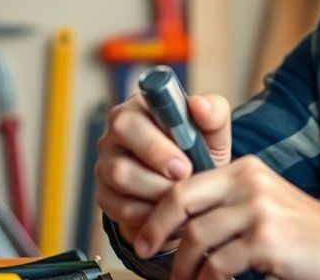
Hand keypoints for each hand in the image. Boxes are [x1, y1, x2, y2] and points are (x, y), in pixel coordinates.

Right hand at [95, 92, 232, 249]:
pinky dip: (149, 214)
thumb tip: (198, 105)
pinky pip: (120, 208)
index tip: (184, 165)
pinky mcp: (105, 195)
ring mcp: (105, 165)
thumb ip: (213, 112)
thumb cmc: (201, 151)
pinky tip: (168, 211)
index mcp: (138, 110)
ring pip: (120, 180)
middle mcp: (115, 135)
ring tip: (182, 197)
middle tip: (184, 181)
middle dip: (155, 170)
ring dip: (156, 193)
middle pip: (118, 154)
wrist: (195, 188)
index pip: (128, 120)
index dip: (155, 146)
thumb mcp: (214, 132)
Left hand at [134, 155, 319, 279]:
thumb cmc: (306, 234)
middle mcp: (249, 182)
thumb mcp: (266, 202)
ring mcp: (257, 209)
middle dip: (156, 231)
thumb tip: (180, 225)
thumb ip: (229, 203)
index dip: (159, 212)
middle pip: (181, 202)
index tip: (146, 235)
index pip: (185, 184)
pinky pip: (218, 264)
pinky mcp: (264, 239)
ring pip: (196, 238)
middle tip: (145, 253)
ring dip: (184, 267)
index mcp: (246, 169)